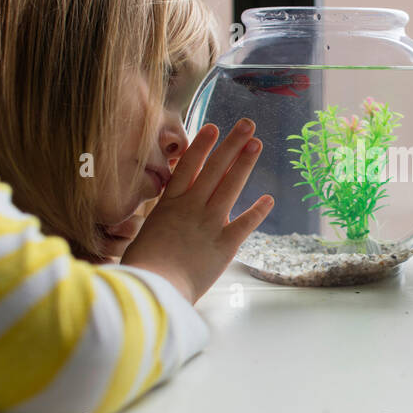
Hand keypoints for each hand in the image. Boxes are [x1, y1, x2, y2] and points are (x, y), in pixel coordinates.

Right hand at [120, 119, 272, 302]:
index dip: (201, 145)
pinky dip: (258, 211)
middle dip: (232, 144)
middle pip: (214, 169)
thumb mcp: (146, 236)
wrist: (155, 288)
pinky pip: (245, 223)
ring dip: (245, 163)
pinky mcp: (224, 245)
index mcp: (168, 205)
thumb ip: (160, 223)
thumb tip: (164, 221)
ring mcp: (209, 224)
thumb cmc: (143, 267)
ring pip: (230, 187)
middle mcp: (191, 208)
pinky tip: (269, 199)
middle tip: (248, 124)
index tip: (213, 127)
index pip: (187, 167)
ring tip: (257, 143)